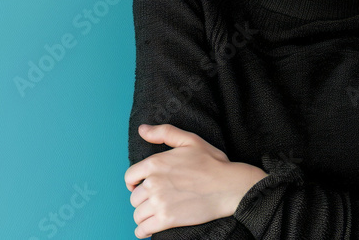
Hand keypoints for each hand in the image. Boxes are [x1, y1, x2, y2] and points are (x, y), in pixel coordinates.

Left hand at [124, 124, 266, 238]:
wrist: (229, 186)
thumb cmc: (212, 163)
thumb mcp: (189, 140)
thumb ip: (163, 132)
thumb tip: (142, 129)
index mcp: (155, 163)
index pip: (129, 177)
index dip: (133, 183)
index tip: (139, 187)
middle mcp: (154, 182)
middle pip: (134, 197)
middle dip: (141, 200)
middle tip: (153, 202)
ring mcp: (160, 201)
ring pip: (138, 214)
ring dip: (143, 216)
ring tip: (151, 216)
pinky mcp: (168, 219)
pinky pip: (144, 229)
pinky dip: (143, 231)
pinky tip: (147, 230)